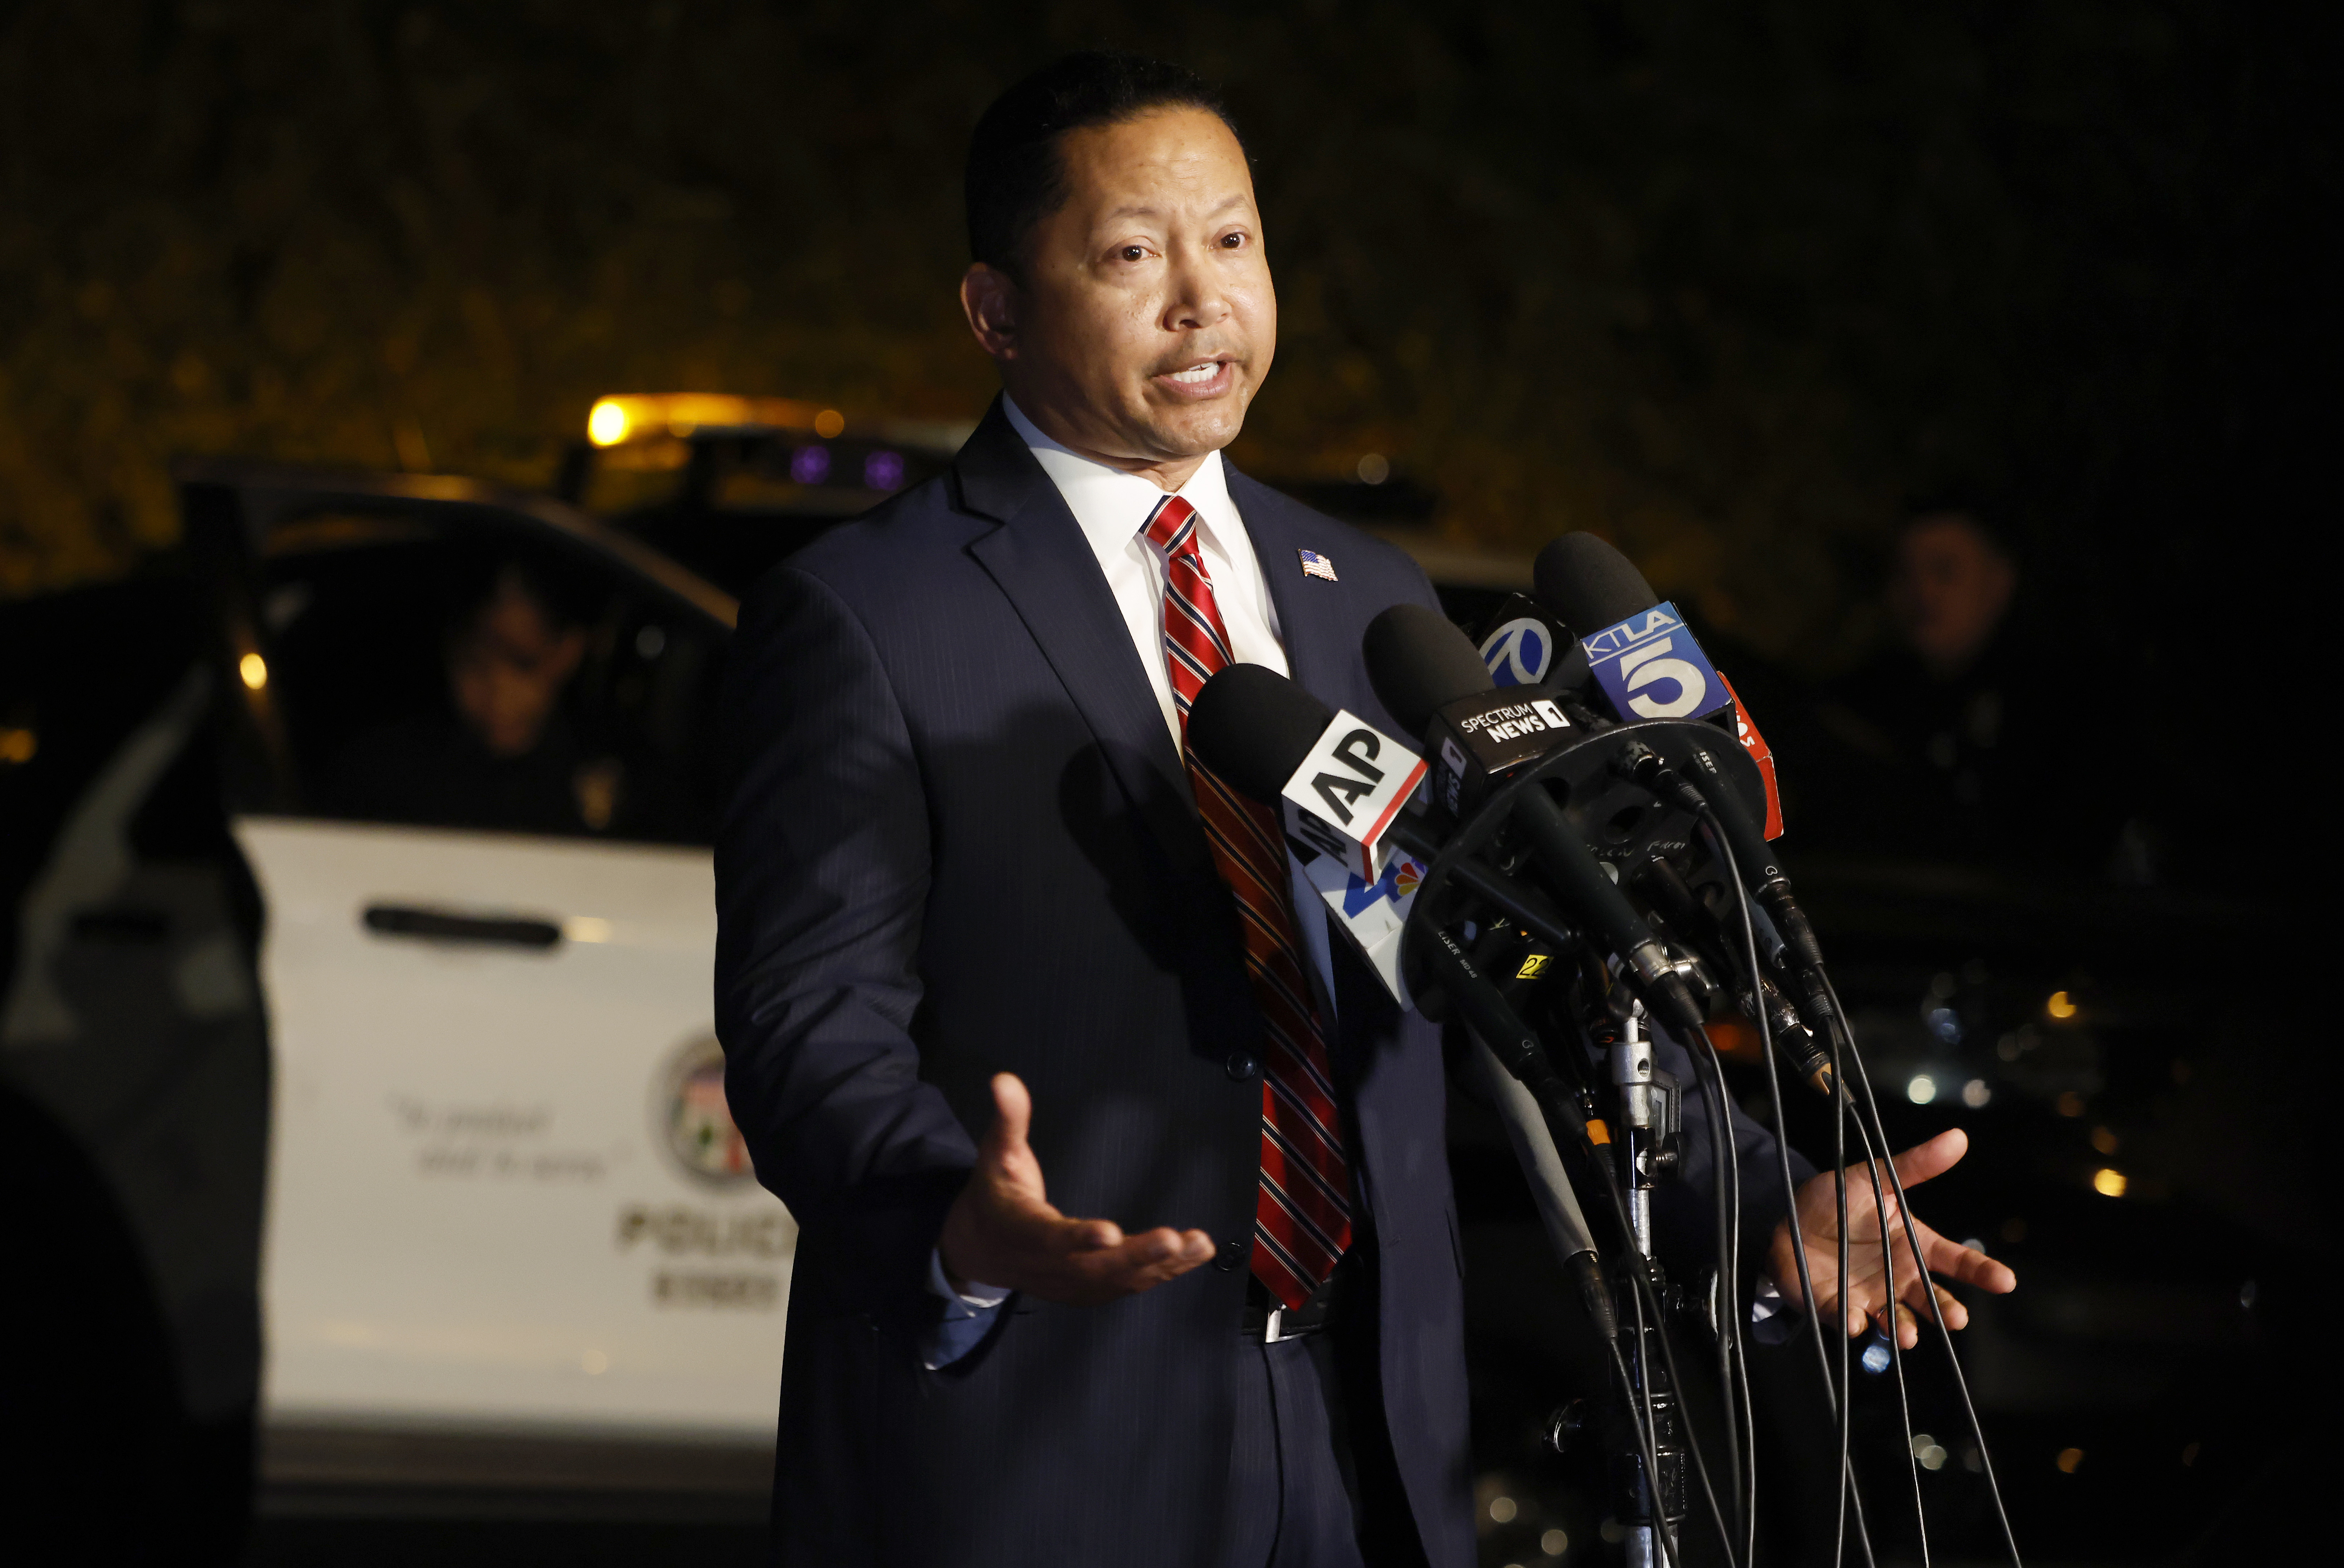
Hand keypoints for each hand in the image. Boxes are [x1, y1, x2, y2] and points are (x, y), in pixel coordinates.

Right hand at [937, 1073, 1215, 1306]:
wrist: (982, 1248)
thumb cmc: (996, 1195)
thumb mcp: (997, 1153)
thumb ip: (1009, 1118)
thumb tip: (1003, 1080)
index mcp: (1021, 1230)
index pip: (1049, 1238)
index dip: (1078, 1238)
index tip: (1109, 1232)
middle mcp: (1047, 1265)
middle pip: (1094, 1267)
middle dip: (1137, 1255)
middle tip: (1174, 1239)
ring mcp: (1069, 1283)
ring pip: (1117, 1280)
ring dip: (1162, 1265)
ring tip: (1199, 1246)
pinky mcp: (1087, 1290)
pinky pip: (1127, 1285)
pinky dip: (1161, 1273)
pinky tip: (1191, 1257)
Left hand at [1766, 1127, 2016, 1347]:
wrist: (1788, 1218)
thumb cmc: (1837, 1200)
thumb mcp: (1873, 1177)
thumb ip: (1915, 1164)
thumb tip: (1958, 1137)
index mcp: (1914, 1245)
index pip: (1956, 1260)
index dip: (1982, 1271)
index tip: (2006, 1281)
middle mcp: (1900, 1276)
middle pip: (1933, 1299)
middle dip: (1946, 1310)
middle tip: (1957, 1317)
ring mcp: (1872, 1296)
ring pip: (1898, 1321)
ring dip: (1904, 1329)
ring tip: (1906, 1334)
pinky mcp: (1840, 1308)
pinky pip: (1852, 1322)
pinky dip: (1856, 1325)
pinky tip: (1858, 1322)